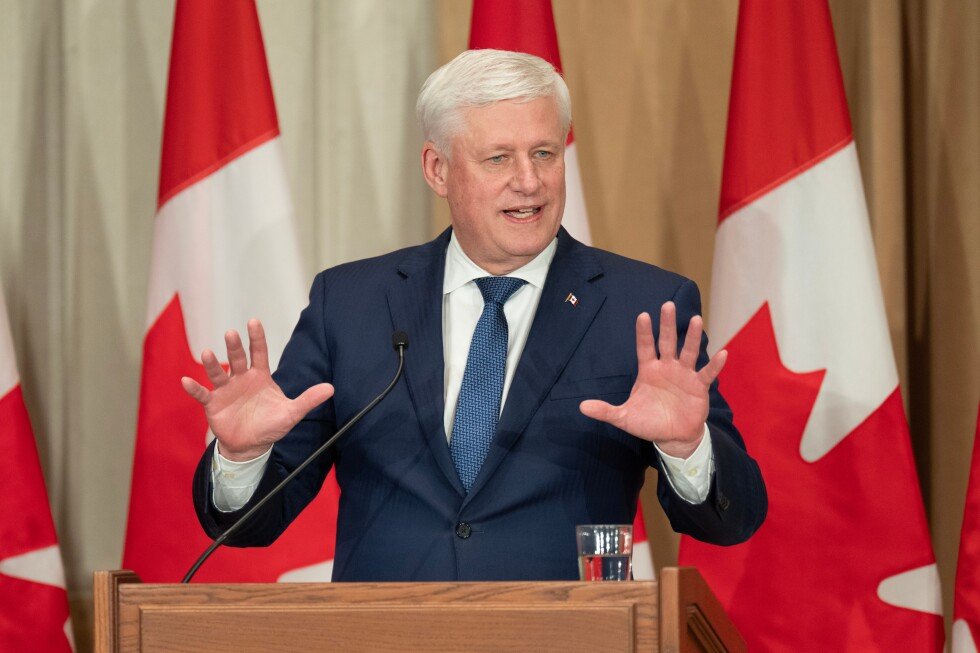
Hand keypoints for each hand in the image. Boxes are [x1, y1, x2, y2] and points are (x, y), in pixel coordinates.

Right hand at [181, 319, 332, 460]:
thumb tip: (331, 388)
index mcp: (260, 376)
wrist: (251, 445)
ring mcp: (226, 390)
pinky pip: (202, 394)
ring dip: (211, 364)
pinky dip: (194, 388)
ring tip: (206, 353)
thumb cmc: (270, 425)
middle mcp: (242, 378)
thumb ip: (308, 399)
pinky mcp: (213, 404)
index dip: (257, 338)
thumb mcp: (291, 413)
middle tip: (231, 333)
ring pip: (218, 373)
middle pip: (237, 359)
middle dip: (234, 346)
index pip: (259, 352)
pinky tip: (186, 381)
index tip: (253, 321)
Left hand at [579, 302, 726, 457]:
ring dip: (692, 337)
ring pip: (688, 352)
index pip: (645, 347)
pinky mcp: (699, 386)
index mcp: (648, 370)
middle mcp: (667, 367)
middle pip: (667, 342)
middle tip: (667, 305)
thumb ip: (605, 410)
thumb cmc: (649, 422)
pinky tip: (722, 353)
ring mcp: (684, 375)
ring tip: (695, 320)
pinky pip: (708, 373)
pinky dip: (715, 364)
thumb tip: (581, 407)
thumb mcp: (625, 417)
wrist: (673, 437)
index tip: (643, 315)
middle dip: (667, 325)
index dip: (644, 333)